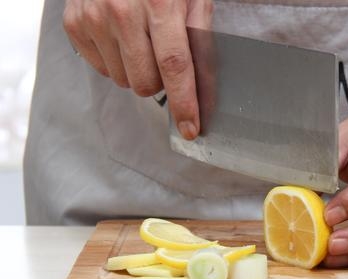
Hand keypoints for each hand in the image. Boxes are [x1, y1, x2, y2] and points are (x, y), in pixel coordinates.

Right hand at [63, 0, 212, 139]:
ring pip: (123, 80)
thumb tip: (205, 82)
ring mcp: (93, 18)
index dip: (184, 102)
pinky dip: (116, 60)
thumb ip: (199, 33)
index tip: (190, 128)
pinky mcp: (74, 24)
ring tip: (140, 39)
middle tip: (162, 56)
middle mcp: (121, 12)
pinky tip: (120, 36)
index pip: (175, 67)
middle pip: (145, 83)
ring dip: (137, 70)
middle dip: (160, 81)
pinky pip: (102, 69)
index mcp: (158, 3)